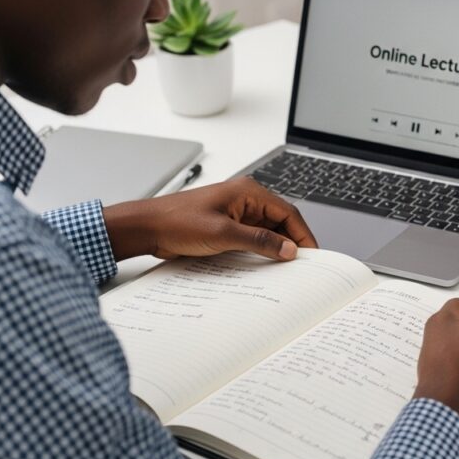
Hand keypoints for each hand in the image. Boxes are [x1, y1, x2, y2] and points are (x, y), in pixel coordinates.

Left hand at [102, 177, 317, 261]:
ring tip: (283, 267)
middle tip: (300, 264)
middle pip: (280, 221)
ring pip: (267, 231)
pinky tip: (262, 264)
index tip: (311, 254)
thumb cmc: (176, 221)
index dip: (302, 234)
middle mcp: (245, 200)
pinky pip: (252, 238)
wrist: (147, 227)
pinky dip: (259, 250)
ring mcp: (236, 213)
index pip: (288, 212)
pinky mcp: (227, 226)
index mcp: (248, 192)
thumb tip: (288, 248)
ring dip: (274, 247)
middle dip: (291, 242)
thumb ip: (260, 241)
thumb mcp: (223, 233)